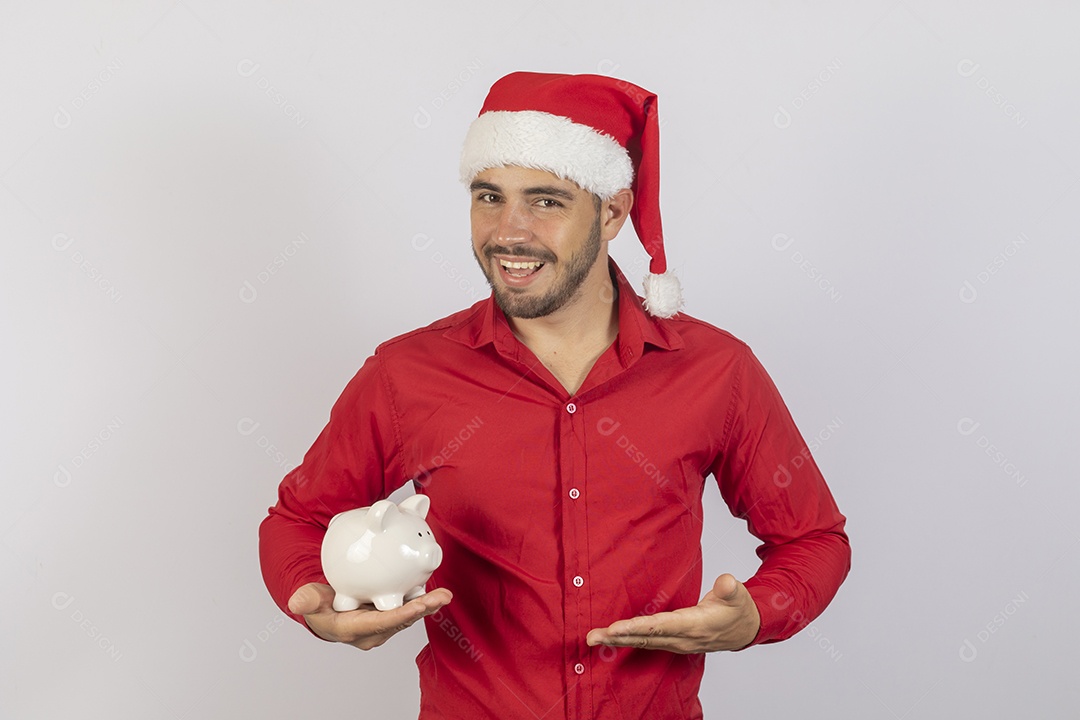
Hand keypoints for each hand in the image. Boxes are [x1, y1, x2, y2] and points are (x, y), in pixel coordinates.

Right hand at [288, 582, 451, 650]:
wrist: (325, 612)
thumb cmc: (318, 606)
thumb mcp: (309, 601)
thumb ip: (306, 600)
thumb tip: (296, 602)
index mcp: (353, 629)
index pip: (380, 623)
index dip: (400, 615)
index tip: (418, 606)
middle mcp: (372, 632)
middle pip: (400, 621)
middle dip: (422, 610)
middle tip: (442, 597)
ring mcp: (382, 627)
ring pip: (408, 617)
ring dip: (427, 607)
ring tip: (445, 595)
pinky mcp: (390, 618)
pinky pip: (408, 609)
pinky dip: (422, 601)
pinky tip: (437, 590)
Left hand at [586, 574, 759, 652]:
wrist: (745, 631)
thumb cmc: (738, 611)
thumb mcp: (739, 596)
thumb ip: (730, 589)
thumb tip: (726, 582)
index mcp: (694, 626)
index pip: (661, 626)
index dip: (638, 627)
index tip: (616, 627)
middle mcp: (681, 639)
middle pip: (645, 637)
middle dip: (617, 637)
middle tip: (592, 635)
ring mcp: (676, 643)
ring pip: (642, 641)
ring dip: (617, 640)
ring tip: (593, 637)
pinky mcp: (673, 642)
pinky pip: (646, 641)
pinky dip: (627, 640)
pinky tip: (610, 638)